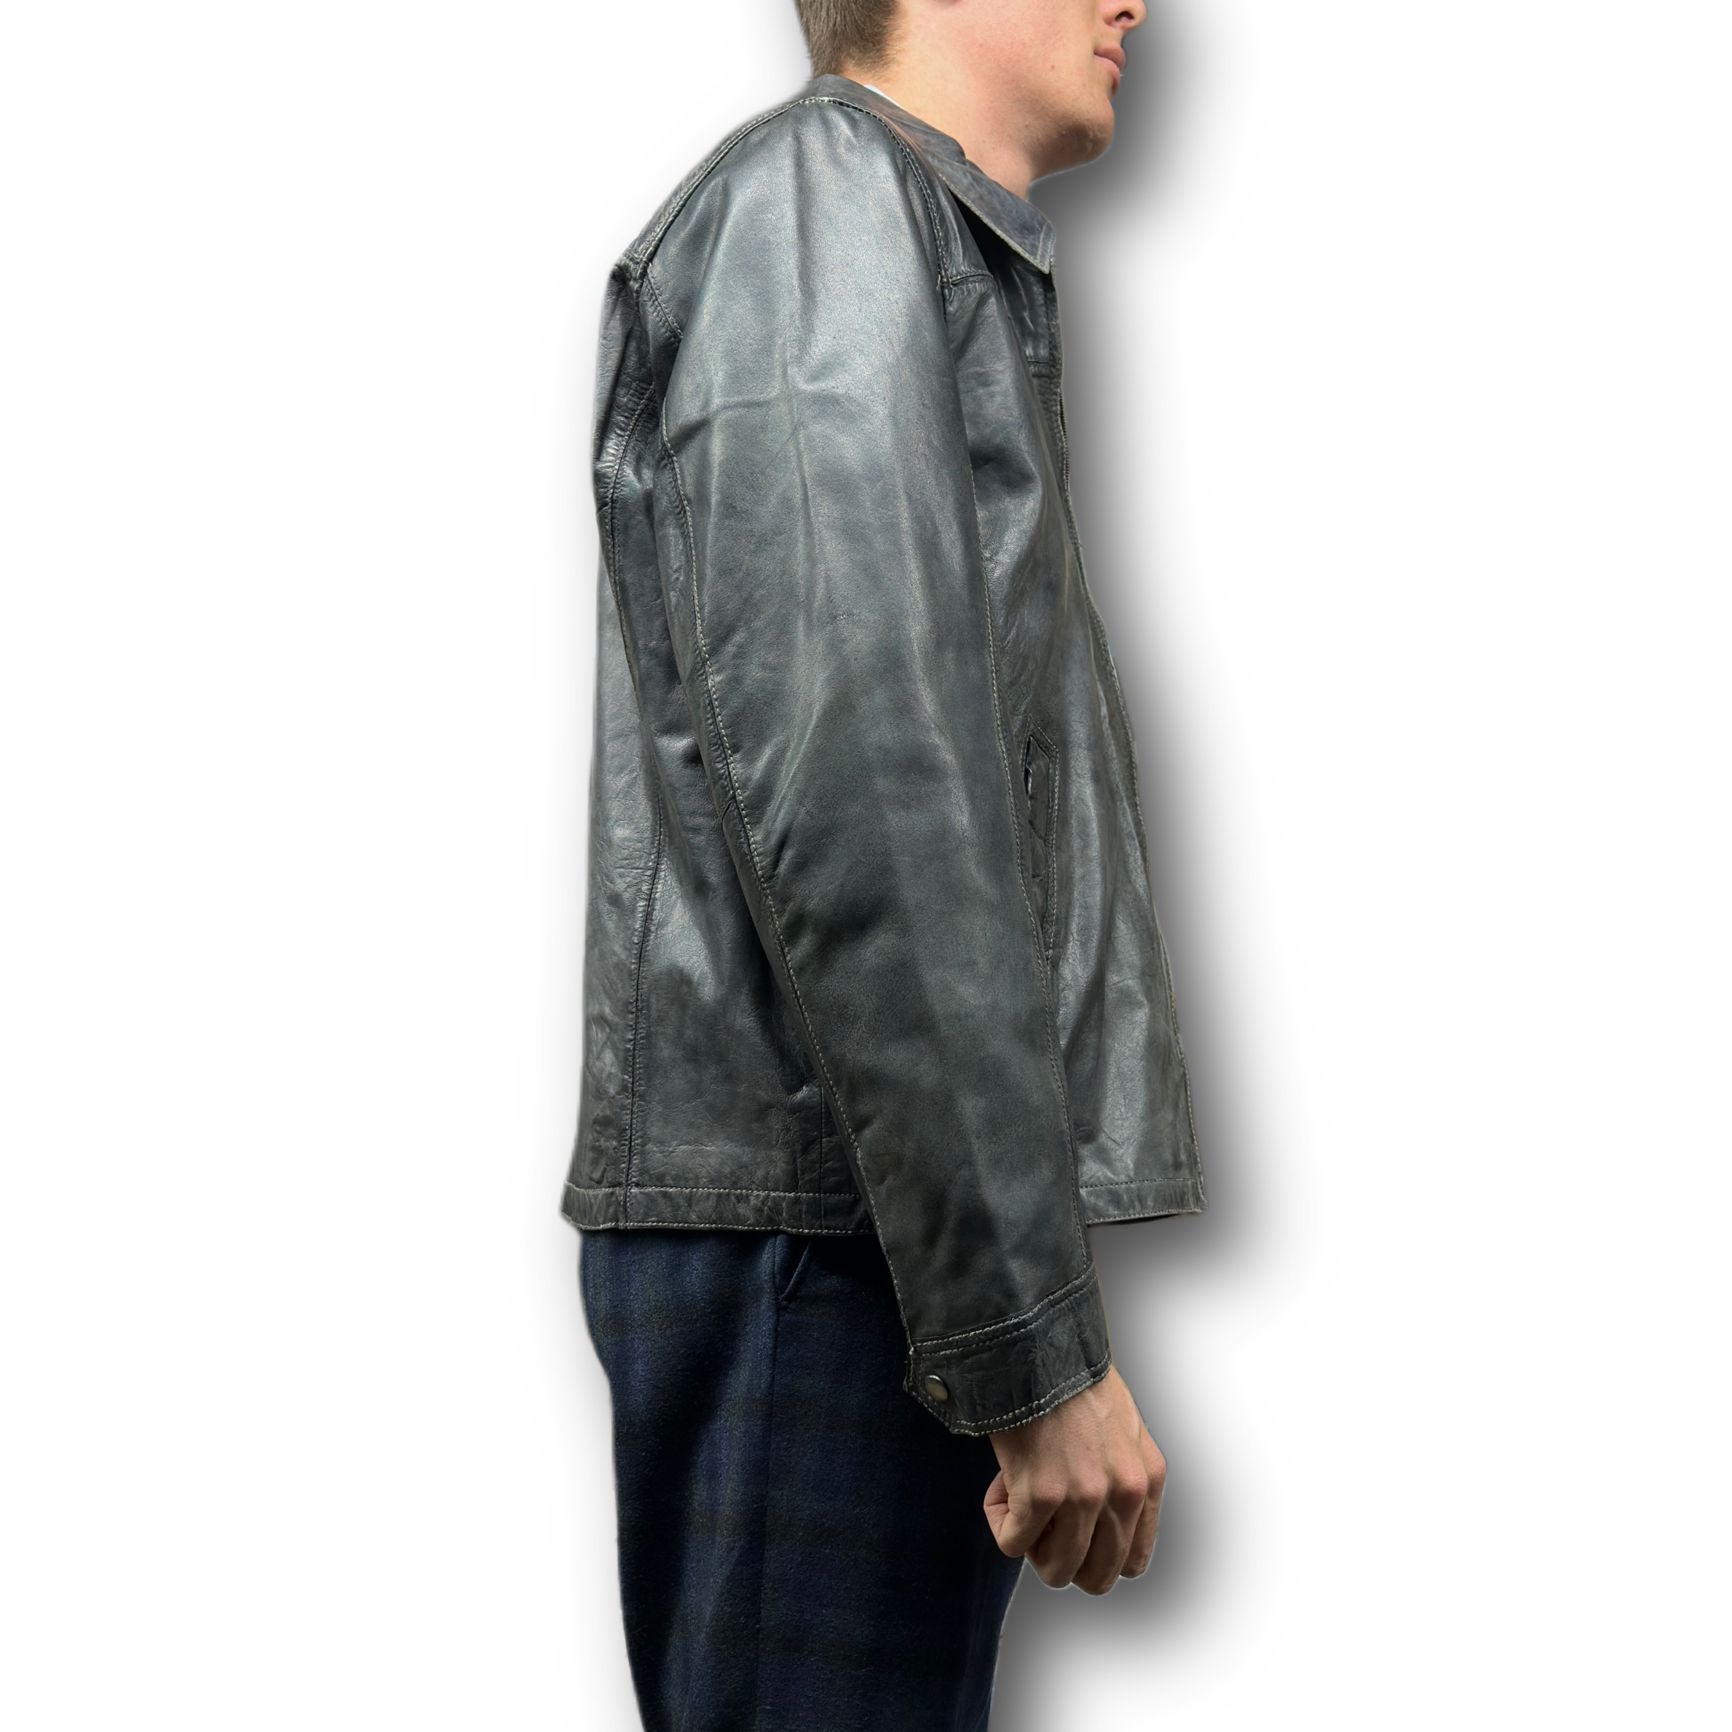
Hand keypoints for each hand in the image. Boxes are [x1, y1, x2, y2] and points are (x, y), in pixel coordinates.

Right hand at [982, 1363, 1164, 1592]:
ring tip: (1019, 1496)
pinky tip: (999, 1482)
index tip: (1070, 1526)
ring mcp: (1084, 1498)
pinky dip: (999, 1520)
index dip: (1094, 1553)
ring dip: (1031, 1542)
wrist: (1035, 1340)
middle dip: (1062, 1557)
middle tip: (1041, 1519)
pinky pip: (1012, 1543)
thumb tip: (1093, 1520)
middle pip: (1096, 1577)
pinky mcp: (1040, 1496)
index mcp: (1147, 1478)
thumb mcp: (1121, 1425)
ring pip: (1056, 1571)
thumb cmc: (1068, 1375)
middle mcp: (1123, 1494)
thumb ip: (1119, 1474)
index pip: (1132, 1561)